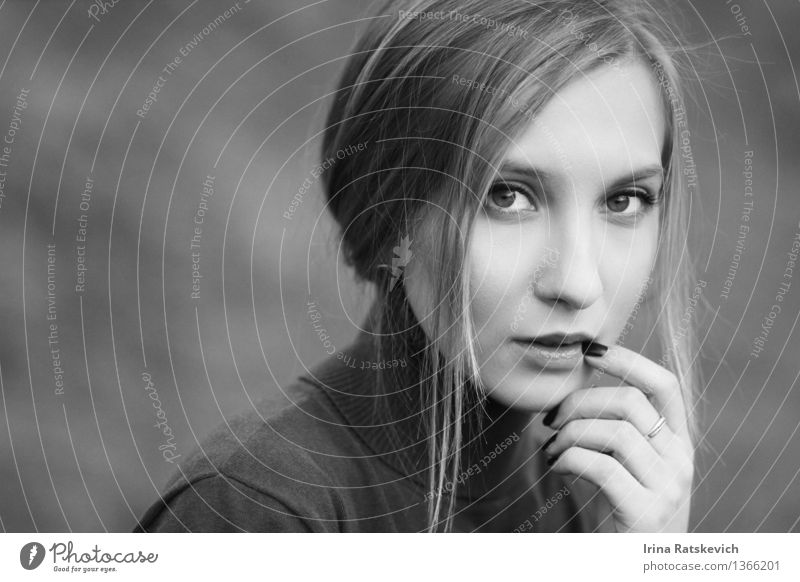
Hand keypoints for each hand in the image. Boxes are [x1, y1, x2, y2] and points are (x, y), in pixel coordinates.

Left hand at [542, 342, 693, 531]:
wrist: (636, 569)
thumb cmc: (620, 517)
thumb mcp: (626, 468)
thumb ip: (614, 433)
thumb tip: (575, 391)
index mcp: (678, 445)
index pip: (665, 385)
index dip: (628, 359)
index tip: (591, 351)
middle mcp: (680, 462)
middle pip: (629, 402)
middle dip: (579, 402)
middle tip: (550, 421)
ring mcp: (668, 488)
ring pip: (615, 431)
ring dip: (569, 434)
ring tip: (551, 451)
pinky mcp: (646, 513)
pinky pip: (601, 466)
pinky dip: (568, 460)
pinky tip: (557, 468)